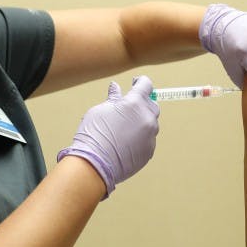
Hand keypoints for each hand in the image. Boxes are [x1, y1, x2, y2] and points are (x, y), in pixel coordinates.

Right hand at [56, 75, 160, 197]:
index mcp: (135, 103)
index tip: (135, 83)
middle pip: (152, 104)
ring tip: (124, 128)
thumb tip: (116, 87)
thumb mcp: (101, 111)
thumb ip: (113, 98)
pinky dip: (140, 138)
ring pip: (151, 124)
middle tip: (129, 107)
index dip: (140, 82)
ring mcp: (150, 136)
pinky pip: (148, 139)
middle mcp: (147, 118)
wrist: (94, 164)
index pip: (146, 85)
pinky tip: (125, 142)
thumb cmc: (94, 134)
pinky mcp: (149, 151)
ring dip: (141, 122)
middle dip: (142, 103)